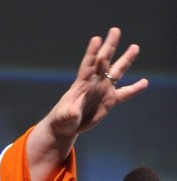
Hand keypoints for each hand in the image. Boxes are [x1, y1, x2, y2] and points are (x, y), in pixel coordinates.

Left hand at [27, 27, 147, 180]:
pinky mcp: (109, 101)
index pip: (88, 65)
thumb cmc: (61, 120)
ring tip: (134, 46)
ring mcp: (103, 90)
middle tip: (114, 30)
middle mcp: (94, 83)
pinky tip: (144, 82)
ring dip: (126, 60)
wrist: (66, 126)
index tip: (97, 39)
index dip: (92, 53)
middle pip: (103, 61)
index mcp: (81, 84)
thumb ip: (68, 113)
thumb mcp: (63, 118)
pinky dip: (134, 88)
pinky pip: (125, 93)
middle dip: (109, 46)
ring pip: (116, 72)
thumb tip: (73, 113)